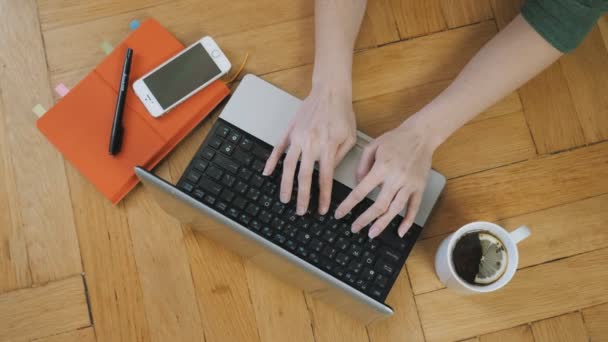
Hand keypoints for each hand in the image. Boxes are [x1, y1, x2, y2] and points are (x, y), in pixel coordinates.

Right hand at [263, 85, 356, 214]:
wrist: (330, 91)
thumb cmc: (342, 113)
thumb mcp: (349, 137)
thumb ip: (339, 157)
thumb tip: (328, 174)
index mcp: (327, 146)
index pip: (324, 178)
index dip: (322, 196)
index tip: (321, 209)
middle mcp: (310, 143)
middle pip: (303, 176)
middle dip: (301, 197)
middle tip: (300, 211)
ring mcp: (297, 137)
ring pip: (288, 166)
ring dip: (285, 184)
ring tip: (284, 198)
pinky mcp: (290, 131)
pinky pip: (278, 148)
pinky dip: (271, 161)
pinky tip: (267, 173)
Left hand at [334, 117, 437, 237]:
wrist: (421, 135)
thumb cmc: (396, 139)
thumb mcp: (372, 146)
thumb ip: (362, 166)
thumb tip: (357, 184)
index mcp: (382, 168)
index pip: (361, 191)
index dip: (348, 205)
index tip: (340, 214)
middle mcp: (396, 178)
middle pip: (379, 205)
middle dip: (364, 220)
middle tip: (355, 228)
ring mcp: (409, 185)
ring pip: (395, 210)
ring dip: (382, 224)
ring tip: (372, 233)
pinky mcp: (419, 187)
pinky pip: (414, 208)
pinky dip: (407, 221)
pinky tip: (400, 231)